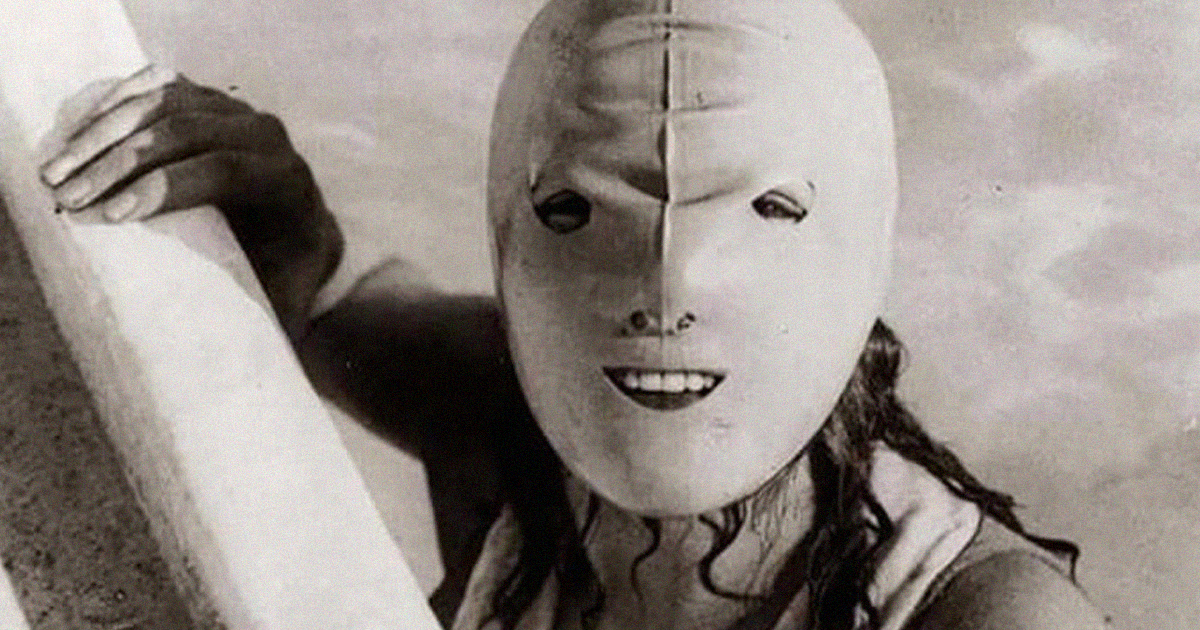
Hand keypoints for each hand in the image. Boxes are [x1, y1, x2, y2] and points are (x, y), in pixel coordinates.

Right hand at [41, 65, 342, 339]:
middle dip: (119, 162)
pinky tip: (73, 134)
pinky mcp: (206, 100)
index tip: (113, 214)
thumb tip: (236, 381)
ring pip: (163, 103)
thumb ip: (271, 330)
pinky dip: (111, 106)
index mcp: (287, 181)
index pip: (225, 170)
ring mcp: (235, 111)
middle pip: (185, 132)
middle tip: (66, 196)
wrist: (302, 237)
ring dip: (102, 134)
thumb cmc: (286, 283)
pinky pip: (154, 87)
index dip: (168, 186)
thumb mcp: (287, 306)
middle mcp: (266, 135)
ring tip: (54, 172)